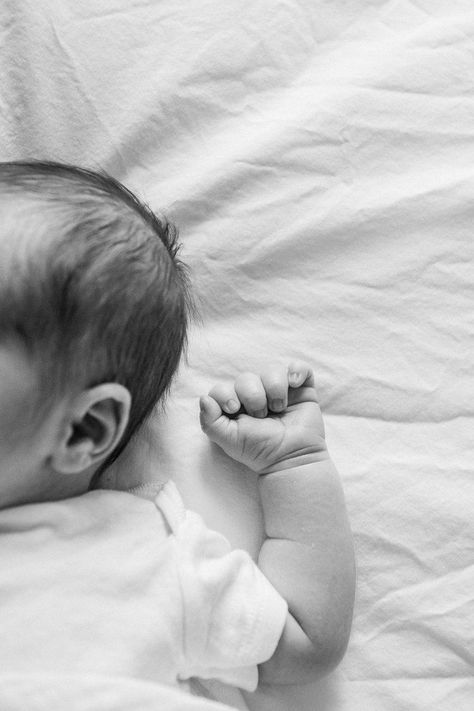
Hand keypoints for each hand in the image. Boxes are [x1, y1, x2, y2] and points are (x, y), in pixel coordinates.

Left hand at [199, 361, 327, 473]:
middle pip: (247, 378)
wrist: (292, 458)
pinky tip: (294, 384)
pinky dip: (297, 370)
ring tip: (279, 408)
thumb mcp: (229, 440)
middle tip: (261, 416)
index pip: (223, 389)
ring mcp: (279, 391)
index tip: (234, 408)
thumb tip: (204, 398)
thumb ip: (210, 422)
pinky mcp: (302, 390)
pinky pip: (299, 368)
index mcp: (236, 407)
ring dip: (274, 387)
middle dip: (253, 396)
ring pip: (272, 371)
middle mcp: (256, 396)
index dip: (225, 394)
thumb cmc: (260, 451)